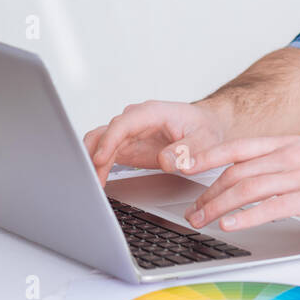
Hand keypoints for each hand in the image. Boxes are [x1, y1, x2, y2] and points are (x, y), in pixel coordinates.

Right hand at [83, 100, 227, 186]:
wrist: (207, 126)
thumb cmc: (205, 128)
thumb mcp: (204, 139)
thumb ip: (186, 150)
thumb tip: (166, 161)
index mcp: (152, 113)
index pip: (123, 124)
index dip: (109, 141)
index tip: (100, 159)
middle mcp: (136, 120)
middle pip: (104, 133)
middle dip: (93, 156)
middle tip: (92, 180)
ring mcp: (129, 133)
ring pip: (99, 143)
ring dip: (92, 163)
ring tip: (93, 186)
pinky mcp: (127, 146)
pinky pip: (104, 154)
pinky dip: (98, 167)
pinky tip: (98, 183)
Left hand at [180, 136, 299, 230]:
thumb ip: (284, 157)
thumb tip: (257, 170)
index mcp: (288, 143)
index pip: (239, 147)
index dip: (208, 156)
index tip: (185, 166)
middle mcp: (290, 155)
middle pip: (237, 172)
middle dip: (209, 192)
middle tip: (194, 209)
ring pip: (247, 189)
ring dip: (219, 206)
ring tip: (204, 220)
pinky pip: (271, 207)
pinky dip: (247, 217)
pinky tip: (232, 224)